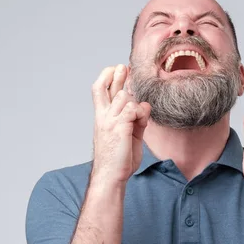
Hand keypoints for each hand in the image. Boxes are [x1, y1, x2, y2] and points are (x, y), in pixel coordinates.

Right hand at [91, 64, 151, 182]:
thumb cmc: (119, 158)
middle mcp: (103, 116)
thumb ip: (134, 119)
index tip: (116, 68)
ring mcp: (110, 121)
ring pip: (125, 97)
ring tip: (137, 120)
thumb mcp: (128, 133)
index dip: (107, 76)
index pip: (99, 89)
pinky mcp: (119, 127)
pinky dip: (141, 113)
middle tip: (125, 68)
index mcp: (102, 117)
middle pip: (109, 87)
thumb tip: (144, 105)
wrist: (111, 175)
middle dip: (119, 75)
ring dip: (136, 104)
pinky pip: (133, 108)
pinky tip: (140, 123)